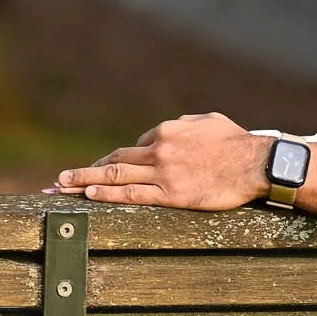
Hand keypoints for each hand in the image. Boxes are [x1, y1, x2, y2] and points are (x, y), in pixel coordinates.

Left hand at [46, 113, 273, 209]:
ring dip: (84, 180)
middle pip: (114, 159)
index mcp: (167, 131)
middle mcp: (159, 149)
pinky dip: (108, 193)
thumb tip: (171, 129)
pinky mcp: (172, 194)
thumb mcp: (208, 121)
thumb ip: (185, 124)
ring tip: (62, 187)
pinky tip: (89, 194)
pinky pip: (132, 193)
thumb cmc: (237, 142)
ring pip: (115, 175)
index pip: (136, 145)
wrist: (256, 163)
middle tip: (60, 177)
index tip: (104, 168)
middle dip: (85, 168)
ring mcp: (163, 173)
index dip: (120, 159)